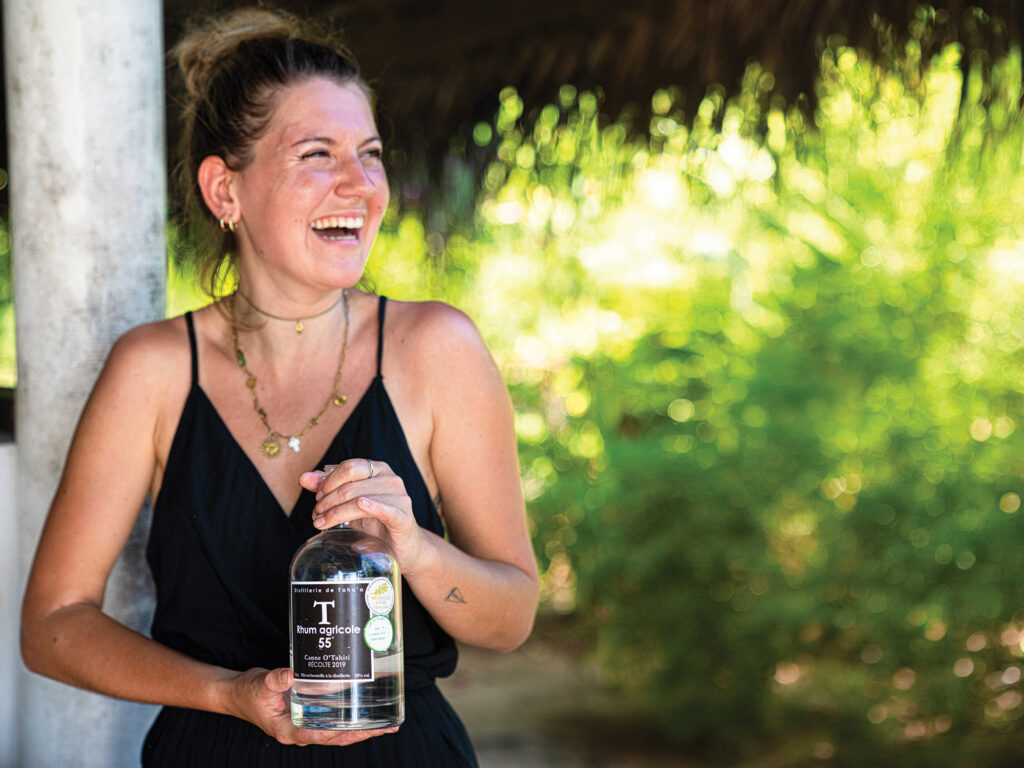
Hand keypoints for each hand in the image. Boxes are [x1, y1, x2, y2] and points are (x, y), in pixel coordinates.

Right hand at [227, 667, 397, 746]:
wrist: (238, 693)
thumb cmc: (248, 692)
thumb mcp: (260, 684)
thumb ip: (274, 680)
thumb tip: (290, 674)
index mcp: (287, 730)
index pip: (319, 736)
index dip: (341, 735)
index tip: (363, 732)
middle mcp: (299, 730)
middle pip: (334, 737)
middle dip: (360, 734)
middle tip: (386, 728)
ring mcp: (304, 724)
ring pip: (335, 732)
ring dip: (359, 728)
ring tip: (384, 725)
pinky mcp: (307, 714)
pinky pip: (331, 721)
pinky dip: (347, 718)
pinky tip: (363, 711)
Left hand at [299, 459, 428, 574]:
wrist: (401, 546)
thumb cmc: (375, 522)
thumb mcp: (350, 503)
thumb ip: (328, 488)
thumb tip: (303, 478)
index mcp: (378, 470)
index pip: (349, 467)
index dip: (328, 482)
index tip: (317, 498)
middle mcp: (390, 479)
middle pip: (351, 484)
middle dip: (328, 500)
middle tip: (316, 514)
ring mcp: (399, 497)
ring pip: (359, 499)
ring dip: (336, 512)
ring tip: (322, 523)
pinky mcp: (403, 517)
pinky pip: (385, 509)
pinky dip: (371, 507)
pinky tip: (360, 506)